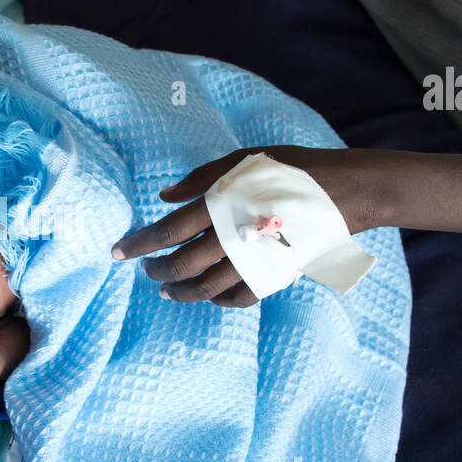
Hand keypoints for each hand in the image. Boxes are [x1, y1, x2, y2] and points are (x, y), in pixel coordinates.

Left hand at [111, 146, 375, 306]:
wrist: (345, 191)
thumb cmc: (291, 168)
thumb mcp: (243, 160)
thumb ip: (201, 179)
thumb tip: (163, 198)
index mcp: (222, 204)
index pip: (168, 231)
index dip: (139, 244)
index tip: (117, 253)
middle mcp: (233, 236)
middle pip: (182, 264)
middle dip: (157, 270)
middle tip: (146, 269)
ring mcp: (255, 260)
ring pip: (206, 289)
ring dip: (181, 291)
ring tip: (166, 289)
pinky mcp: (275, 276)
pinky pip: (238, 298)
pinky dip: (217, 300)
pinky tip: (206, 295)